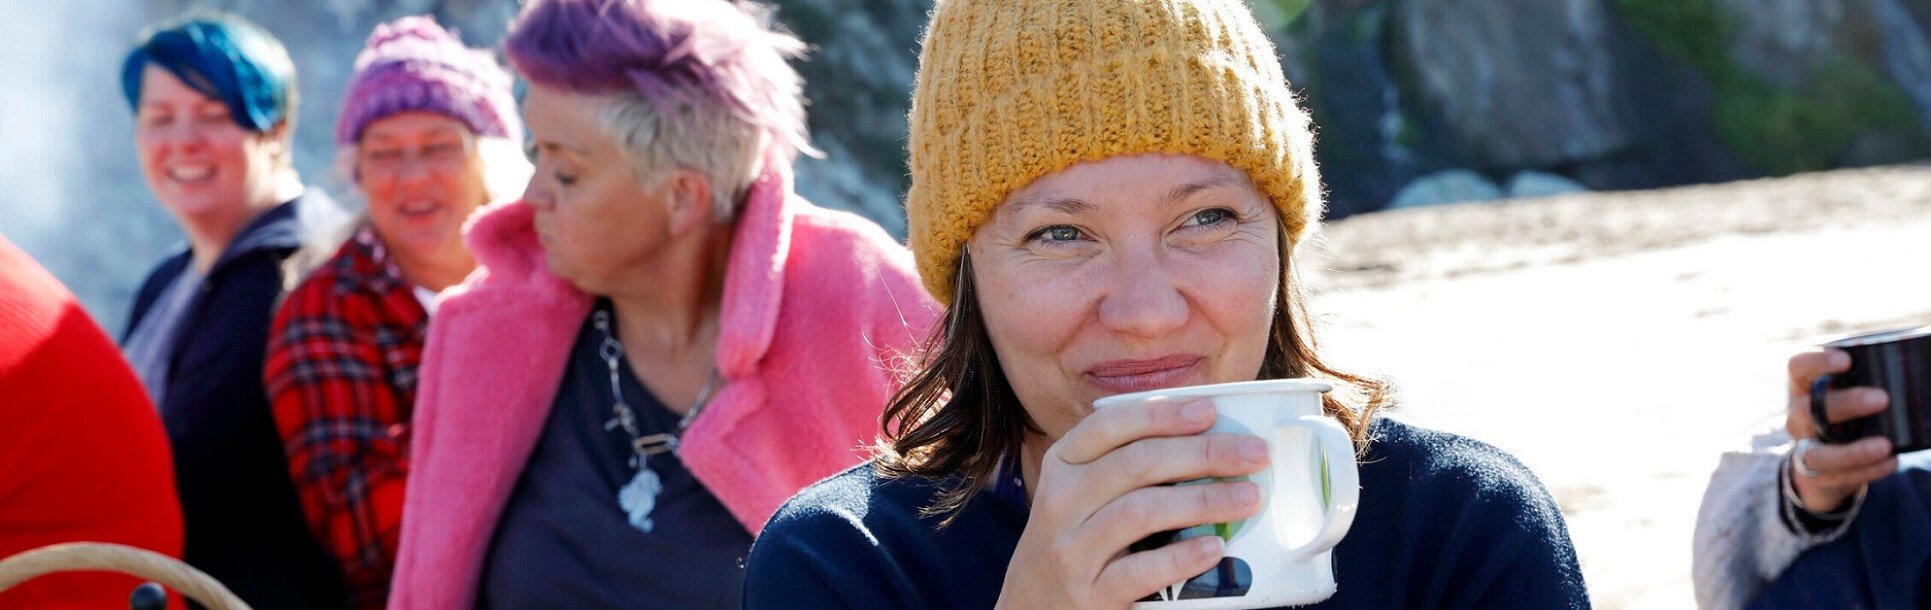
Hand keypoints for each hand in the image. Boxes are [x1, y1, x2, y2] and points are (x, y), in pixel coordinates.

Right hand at [994, 399, 1267, 608]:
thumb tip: (1206, 436)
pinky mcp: (1090, 595)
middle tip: (1255, 454)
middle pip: (1136, 464)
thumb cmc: (1072, 543)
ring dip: (1204, 500)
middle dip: (1203, 453)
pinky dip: (1183, 556)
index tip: (1210, 410)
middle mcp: (1060, 502)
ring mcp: (1071, 551)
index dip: (1161, 414)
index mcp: (1062, 466)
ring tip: (1249, 498)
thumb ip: (1123, 467)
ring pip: (1142, 511)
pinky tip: (1216, 547)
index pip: (1108, 426)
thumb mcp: (1079, 496)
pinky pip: (1142, 570)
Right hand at [1784, 349, 1896, 513]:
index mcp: (1804, 386)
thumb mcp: (1849, 389)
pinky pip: (1838, 476)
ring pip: (1817, 452)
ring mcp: (1804, 446)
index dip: (1817, 363)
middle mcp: (1798, 415)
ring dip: (1851, 450)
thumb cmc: (1845, 411)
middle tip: (1882, 399)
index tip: (1847, 361)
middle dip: (1844, 404)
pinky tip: (1891, 461)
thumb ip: (1873, 377)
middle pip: (1808, 410)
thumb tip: (1923, 361)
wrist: (1823, 459)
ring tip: (1885, 446)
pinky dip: (1866, 470)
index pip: (1798, 367)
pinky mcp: (1817, 474)